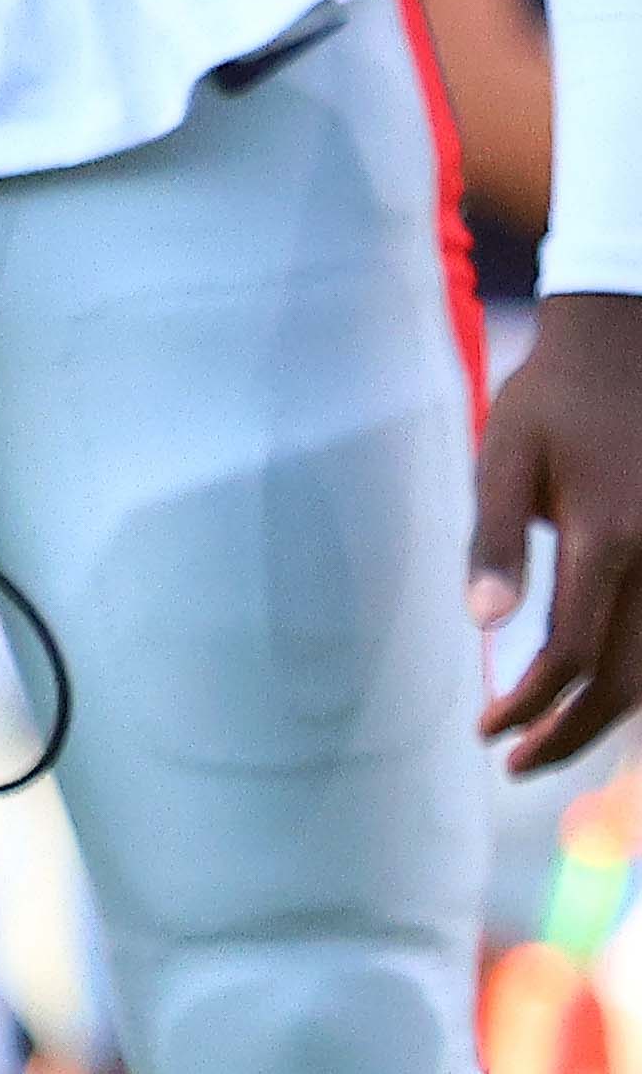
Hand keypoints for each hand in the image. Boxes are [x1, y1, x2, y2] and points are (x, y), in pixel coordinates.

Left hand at [480, 291, 641, 771]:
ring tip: (552, 742)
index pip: (571, 652)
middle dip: (571, 733)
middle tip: (516, 762)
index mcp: (608, 536)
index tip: (487, 730)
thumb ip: (495, 538)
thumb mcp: (505, 452)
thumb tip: (480, 624)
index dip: (529, 705)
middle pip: (627, 682)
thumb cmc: (553, 398)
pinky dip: (637, 678)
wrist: (629, 343)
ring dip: (609, 716)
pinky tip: (599, 693)